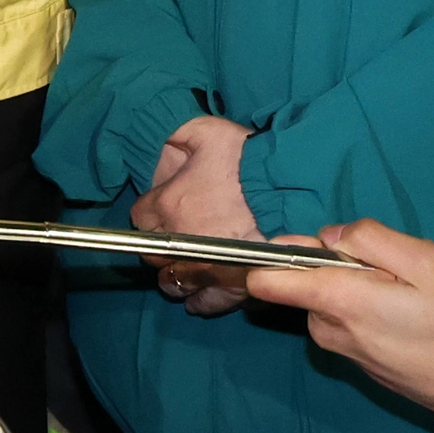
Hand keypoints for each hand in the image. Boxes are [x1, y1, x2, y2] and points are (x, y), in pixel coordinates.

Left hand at [140, 114, 259, 315]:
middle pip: (153, 254)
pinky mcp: (233, 285)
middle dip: (159, 246)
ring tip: (182, 272)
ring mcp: (206, 266)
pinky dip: (202, 300)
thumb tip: (166, 145)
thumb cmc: (249, 158)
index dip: (151, 212)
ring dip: (174, 277)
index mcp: (169, 202)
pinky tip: (200, 296)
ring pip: (173, 283)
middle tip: (172, 240)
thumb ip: (179, 136)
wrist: (292, 187)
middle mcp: (180, 239)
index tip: (162, 209)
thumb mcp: (206, 130)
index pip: (141, 217)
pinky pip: (207, 302)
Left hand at [239, 220, 433, 432]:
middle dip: (342, 265)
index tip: (295, 241)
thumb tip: (331, 236)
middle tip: (398, 267)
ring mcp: (349, 353)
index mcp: (337, 300)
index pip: (267, 280)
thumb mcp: (426, 260)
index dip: (270, 253)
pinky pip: (355, 324)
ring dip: (365, 288)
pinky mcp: (367, 366)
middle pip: (309, 284)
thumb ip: (370, 239)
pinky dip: (376, 311)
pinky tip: (419, 315)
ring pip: (336, 303)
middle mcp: (332, 331)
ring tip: (417, 293)